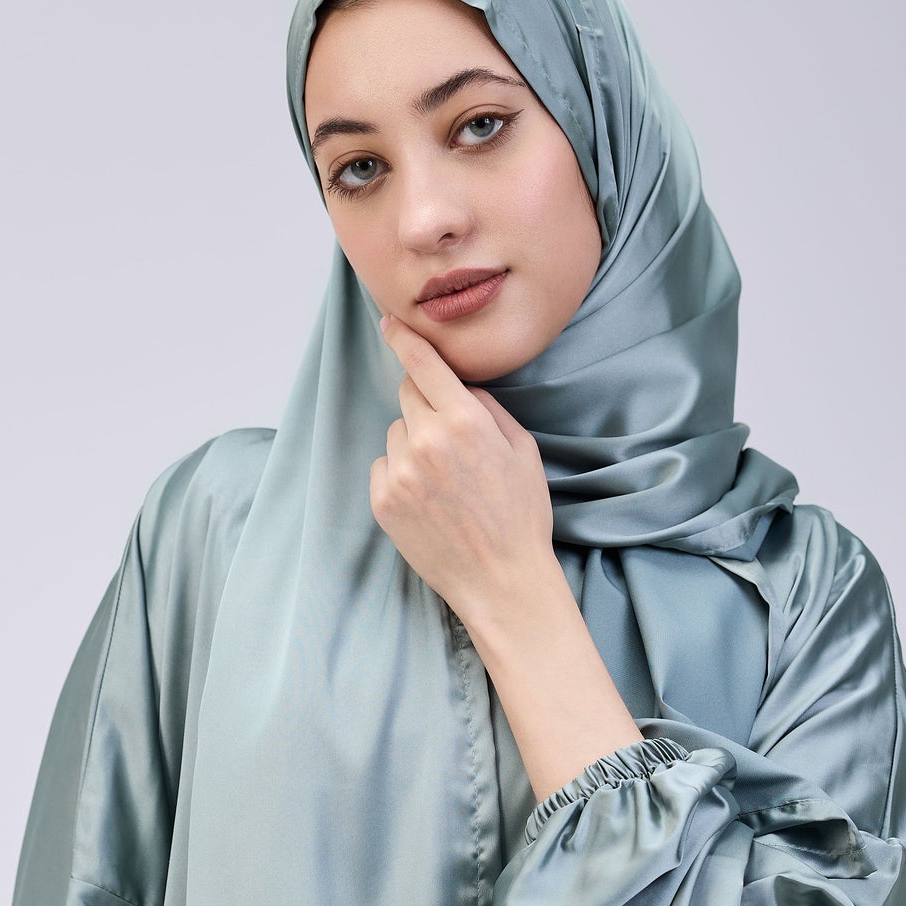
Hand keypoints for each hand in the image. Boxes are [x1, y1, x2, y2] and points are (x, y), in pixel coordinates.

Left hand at [372, 310, 560, 638]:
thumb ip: (488, 408)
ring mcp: (401, 473)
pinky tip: (429, 502)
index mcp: (466, 421)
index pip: (423, 364)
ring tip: (445, 482)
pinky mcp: (383, 501)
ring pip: (396, 433)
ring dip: (413, 445)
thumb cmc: (520, 515)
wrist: (502, 581)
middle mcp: (427, 441)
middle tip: (452, 443)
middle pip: (408, 395)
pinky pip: (384, 467)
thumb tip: (461, 385)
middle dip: (426, 406)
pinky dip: (400, 475)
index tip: (388, 323)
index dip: (403, 339)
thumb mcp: (523, 450)